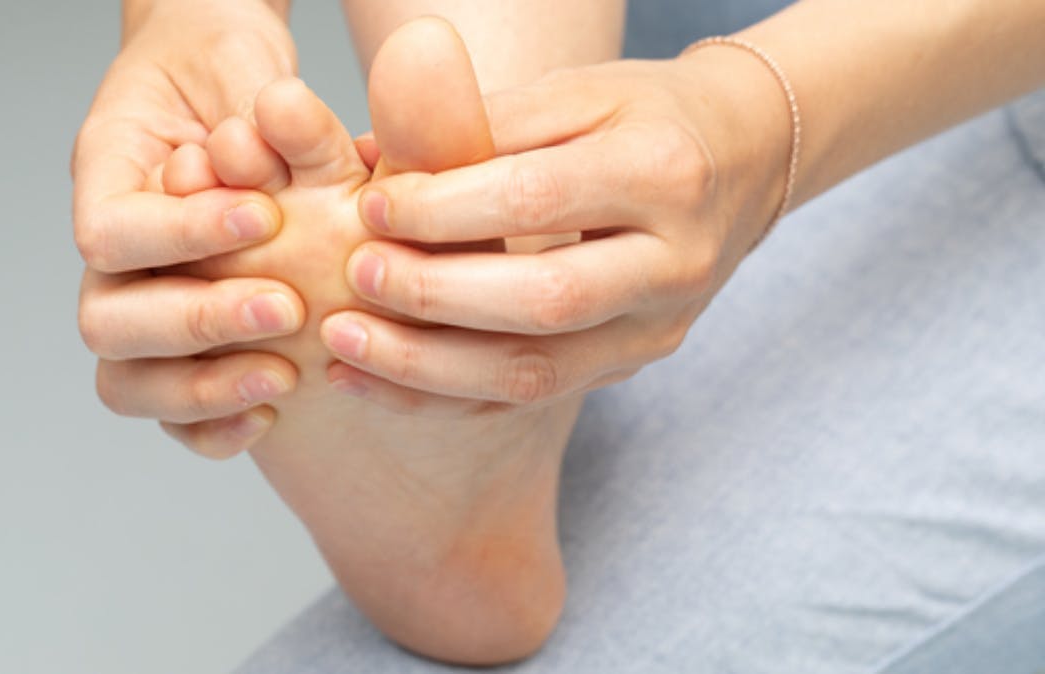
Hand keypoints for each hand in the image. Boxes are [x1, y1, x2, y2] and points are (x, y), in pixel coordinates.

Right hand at [72, 0, 306, 456]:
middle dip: (198, 322)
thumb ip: (257, 105)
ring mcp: (138, 303)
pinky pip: (166, 410)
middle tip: (287, 307)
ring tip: (285, 375)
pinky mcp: (178, 347)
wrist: (226, 82)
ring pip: (125, 380)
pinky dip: (211, 424)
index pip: (110, 232)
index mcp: (106, 173)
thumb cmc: (228, 68)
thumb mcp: (244, 64)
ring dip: (202, 388)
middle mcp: (112, 251)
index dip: (183, 234)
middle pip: (106, 322)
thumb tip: (272, 129)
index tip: (265, 217)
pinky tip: (273, 411)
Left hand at [319, 53, 792, 415]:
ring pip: (535, 375)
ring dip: (425, 368)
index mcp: (663, 173)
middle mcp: (674, 263)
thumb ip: (482, 121)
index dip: (445, 209)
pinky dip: (442, 398)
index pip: (539, 200)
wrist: (744, 161)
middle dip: (433, 296)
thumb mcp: (578, 92)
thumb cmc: (646, 116)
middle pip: (544, 301)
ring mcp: (657, 329)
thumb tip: (372, 153)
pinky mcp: (630, 366)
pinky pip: (527, 400)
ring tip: (342, 346)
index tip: (370, 204)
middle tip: (352, 277)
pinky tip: (374, 382)